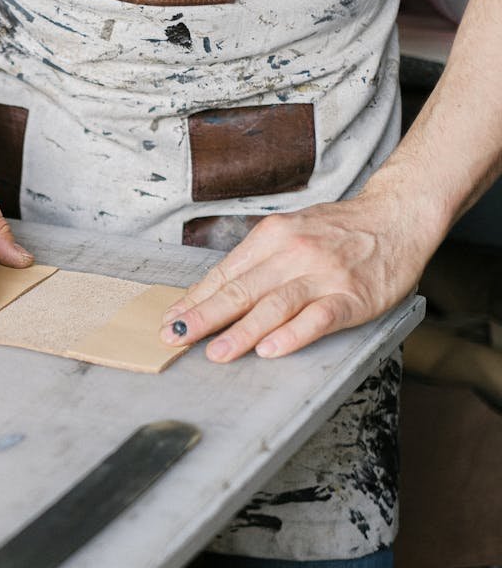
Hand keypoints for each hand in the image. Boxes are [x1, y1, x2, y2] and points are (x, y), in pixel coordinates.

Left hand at [158, 191, 437, 361]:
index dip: (195, 300)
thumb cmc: (337, 230)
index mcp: (271, 236)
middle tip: (176, 338)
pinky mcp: (352, 296)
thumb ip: (254, 262)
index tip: (170, 321)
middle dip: (204, 317)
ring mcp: (324, 275)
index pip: (225, 274)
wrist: (397, 215)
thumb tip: (209, 294)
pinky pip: (318, 318)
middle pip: (241, 290)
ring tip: (215, 352)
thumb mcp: (289, 232)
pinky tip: (270, 350)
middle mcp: (294, 253)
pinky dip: (292, 335)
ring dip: (241, 332)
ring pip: (274, 306)